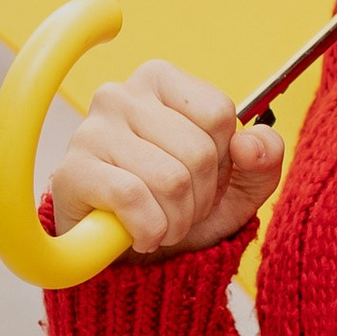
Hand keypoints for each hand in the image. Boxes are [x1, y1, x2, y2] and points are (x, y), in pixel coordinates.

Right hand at [50, 61, 283, 257]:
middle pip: (198, 152)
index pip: (219, 115)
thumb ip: (264, 157)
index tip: (204, 178)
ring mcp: (91, 130)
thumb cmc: (180, 206)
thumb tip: (251, 145)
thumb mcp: (239, 184)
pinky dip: (149, 229)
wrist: (128, 254)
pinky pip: (132, 199)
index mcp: (160, 81)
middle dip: (201, 198)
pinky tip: (140, 234)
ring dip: (177, 220)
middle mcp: (121, 94)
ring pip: (169, 180)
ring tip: (161, 222)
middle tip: (180, 208)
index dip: (224, 161)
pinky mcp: (72, 171)